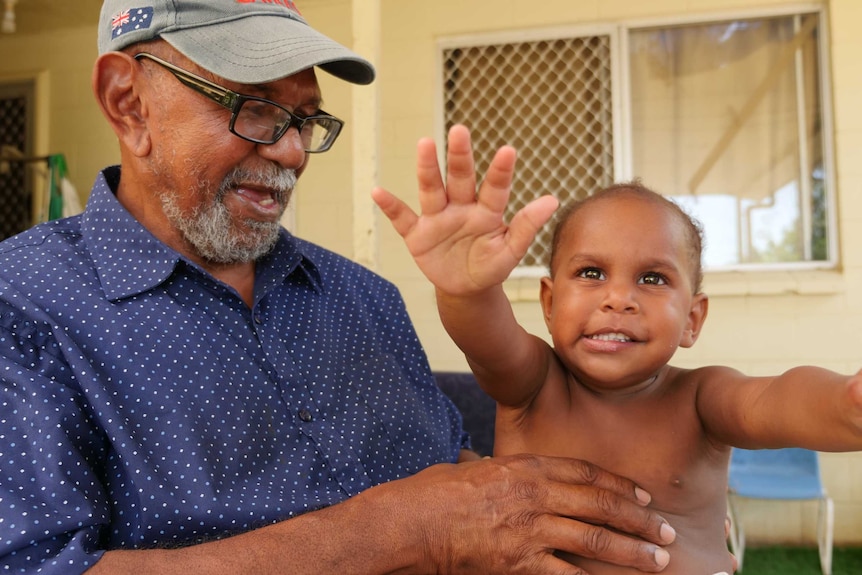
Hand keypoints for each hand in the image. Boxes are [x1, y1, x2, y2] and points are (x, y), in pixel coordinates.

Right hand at [372, 124, 558, 295]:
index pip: (495, 188)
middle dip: (460, 156)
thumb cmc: (490, 266)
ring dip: (427, 168)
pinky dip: (390, 206)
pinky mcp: (418, 235)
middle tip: (460, 130)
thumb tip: (552, 201)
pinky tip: (378, 192)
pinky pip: (402, 218)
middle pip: (460, 178)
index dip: (501, 171)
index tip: (508, 151)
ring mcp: (438, 218)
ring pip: (432, 189)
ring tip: (424, 144)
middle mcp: (461, 207)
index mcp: (487, 211)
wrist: (466, 289)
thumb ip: (526, 226)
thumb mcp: (510, 251)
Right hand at [402, 454, 674, 573]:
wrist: (409, 522)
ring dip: (632, 551)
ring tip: (660, 559)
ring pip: (594, 540)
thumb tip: (523, 481)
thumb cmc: (432, 494)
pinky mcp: (518, 564)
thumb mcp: (474, 470)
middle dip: (638, 519)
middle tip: (667, 530)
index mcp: (523, 467)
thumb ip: (505, 474)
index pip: (585, 472)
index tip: (643, 496)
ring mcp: (528, 530)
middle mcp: (533, 495)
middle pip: (599, 504)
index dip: (618, 485)